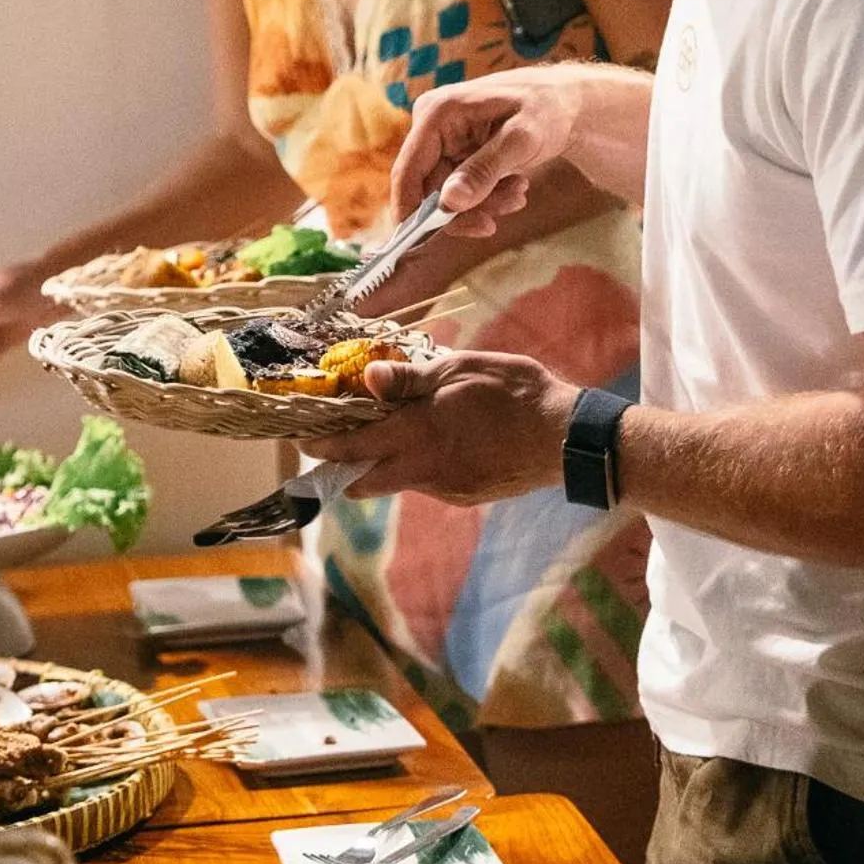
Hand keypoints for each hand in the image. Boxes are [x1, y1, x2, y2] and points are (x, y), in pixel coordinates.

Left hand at [315, 350, 578, 503]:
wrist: (561, 436)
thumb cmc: (512, 392)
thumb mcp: (460, 369)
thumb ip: (411, 378)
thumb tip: (368, 378)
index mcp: (417, 432)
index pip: (354, 446)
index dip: (323, 444)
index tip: (302, 439)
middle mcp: (422, 468)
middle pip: (364, 480)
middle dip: (342, 467)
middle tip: (330, 448)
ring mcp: (444, 487)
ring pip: (397, 479)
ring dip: (384, 463)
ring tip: (389, 434)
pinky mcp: (465, 494)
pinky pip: (429, 481)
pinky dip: (419, 464)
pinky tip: (439, 441)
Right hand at [389, 68, 584, 234]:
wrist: (566, 102)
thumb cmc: (546, 109)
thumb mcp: (520, 140)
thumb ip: (484, 171)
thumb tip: (449, 202)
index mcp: (438, 112)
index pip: (408, 170)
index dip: (409, 209)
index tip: (420, 242)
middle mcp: (433, 126)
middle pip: (429, 188)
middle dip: (464, 208)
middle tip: (495, 220)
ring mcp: (445, 141)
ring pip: (448, 194)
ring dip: (483, 203)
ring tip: (518, 195)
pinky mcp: (458, 154)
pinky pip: (461, 190)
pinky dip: (487, 196)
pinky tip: (514, 187)